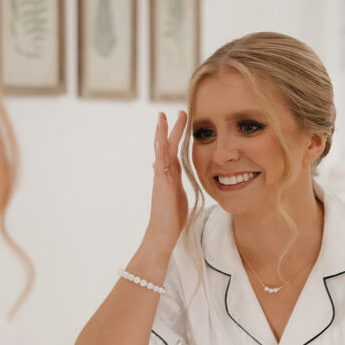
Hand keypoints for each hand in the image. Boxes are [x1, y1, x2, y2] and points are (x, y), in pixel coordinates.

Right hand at [146, 110, 188, 253]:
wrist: (164, 233)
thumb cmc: (172, 218)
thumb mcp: (179, 195)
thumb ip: (180, 184)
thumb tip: (183, 178)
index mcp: (171, 175)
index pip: (175, 150)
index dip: (179, 135)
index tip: (184, 120)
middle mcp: (164, 173)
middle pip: (168, 145)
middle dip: (173, 128)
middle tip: (179, 110)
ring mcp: (160, 177)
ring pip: (161, 150)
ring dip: (162, 133)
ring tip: (162, 117)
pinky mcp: (161, 184)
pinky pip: (159, 164)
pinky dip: (159, 151)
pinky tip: (160, 139)